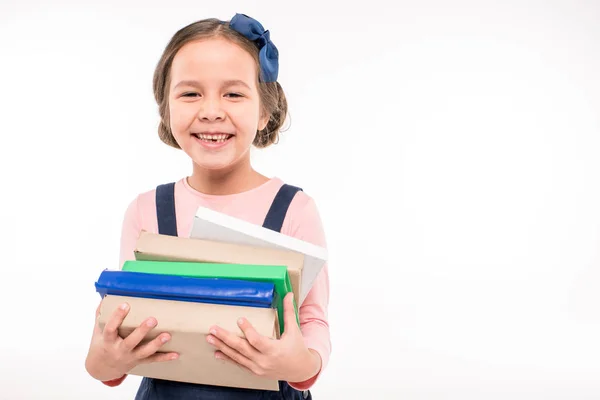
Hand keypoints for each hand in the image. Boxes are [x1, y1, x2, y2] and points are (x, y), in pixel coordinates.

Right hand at [85, 300, 178, 381]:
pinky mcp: (139, 361)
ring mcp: (130, 357)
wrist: (102, 368)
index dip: (117, 317)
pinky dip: (164, 358)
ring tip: (167, 335)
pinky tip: (175, 354)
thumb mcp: (97, 330)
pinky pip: (152, 360)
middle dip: (142, 331)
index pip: (110, 329)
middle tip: (153, 320)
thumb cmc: (101, 345)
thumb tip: (106, 296)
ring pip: (144, 352)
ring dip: (156, 344)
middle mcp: (119, 350)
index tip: (125, 304)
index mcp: (108, 341)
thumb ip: (101, 314)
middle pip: (131, 342)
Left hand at [206, 293, 321, 382]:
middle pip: (241, 348)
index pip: (257, 340)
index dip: (247, 330)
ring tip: (210, 338)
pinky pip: (239, 364)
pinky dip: (227, 358)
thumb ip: (289, 312)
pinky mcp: (254, 371)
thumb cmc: (297, 349)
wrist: (300, 370)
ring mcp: (257, 367)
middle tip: (213, 329)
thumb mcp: (294, 330)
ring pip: (237, 357)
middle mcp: (264, 361)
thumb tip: (289, 295)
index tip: (239, 319)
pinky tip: (217, 352)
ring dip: (222, 347)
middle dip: (225, 338)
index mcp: (274, 350)